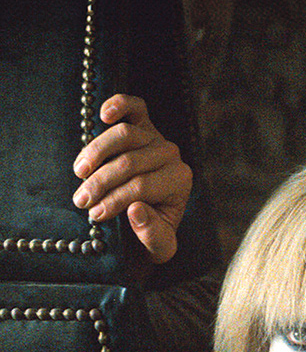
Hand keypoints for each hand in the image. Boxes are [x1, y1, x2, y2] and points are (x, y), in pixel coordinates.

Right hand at [72, 94, 192, 263]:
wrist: (150, 219)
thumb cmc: (153, 232)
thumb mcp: (159, 246)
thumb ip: (153, 234)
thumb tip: (136, 209)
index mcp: (180, 181)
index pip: (141, 186)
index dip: (114, 200)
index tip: (94, 215)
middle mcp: (171, 155)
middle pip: (129, 161)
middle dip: (100, 182)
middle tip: (80, 201)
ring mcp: (157, 137)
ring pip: (124, 134)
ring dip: (96, 153)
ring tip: (80, 173)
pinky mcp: (144, 124)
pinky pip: (135, 107)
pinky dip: (118, 105)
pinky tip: (102, 115)